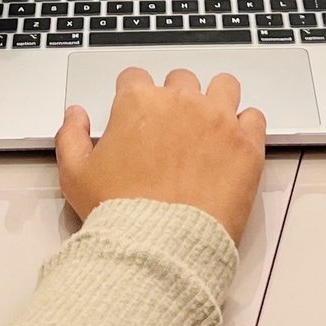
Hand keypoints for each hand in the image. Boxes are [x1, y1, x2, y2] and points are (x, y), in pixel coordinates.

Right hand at [55, 68, 267, 240]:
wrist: (160, 247)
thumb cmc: (119, 213)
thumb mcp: (75, 175)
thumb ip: (70, 136)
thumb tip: (75, 114)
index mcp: (138, 102)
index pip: (135, 78)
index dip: (133, 97)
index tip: (137, 117)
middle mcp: (180, 101)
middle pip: (181, 80)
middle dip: (176, 99)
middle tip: (173, 131)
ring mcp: (218, 119)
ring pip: (224, 86)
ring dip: (217, 101)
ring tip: (211, 128)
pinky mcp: (246, 144)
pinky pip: (254, 118)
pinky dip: (245, 128)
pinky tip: (234, 146)